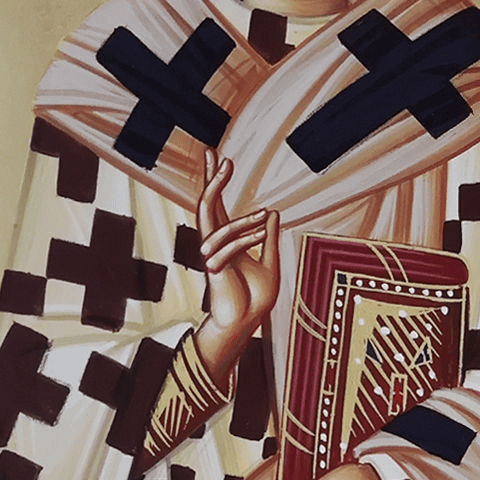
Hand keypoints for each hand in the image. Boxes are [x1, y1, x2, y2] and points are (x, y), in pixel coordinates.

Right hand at [194, 149, 279, 380]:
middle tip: (216, 154)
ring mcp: (212, 256)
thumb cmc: (255, 298)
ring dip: (241, 217)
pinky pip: (226, 247)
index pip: (217, 204)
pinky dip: (245, 238)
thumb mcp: (270, 263)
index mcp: (226, 240)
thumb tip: (273, 213)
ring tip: (264, 213)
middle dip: (210, 180)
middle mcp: (215, 244)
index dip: (216, 180)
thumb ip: (269, 239)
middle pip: (206, 205)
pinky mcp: (214, 270)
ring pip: (212, 223)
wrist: (247, 324)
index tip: (218, 157)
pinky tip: (262, 233)